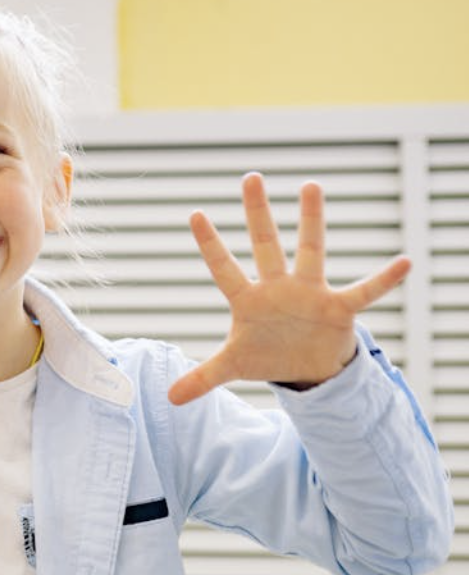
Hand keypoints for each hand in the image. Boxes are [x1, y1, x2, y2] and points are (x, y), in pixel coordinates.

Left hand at [167, 172, 410, 405]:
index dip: (210, 244)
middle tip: (250, 176)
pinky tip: (404, 263)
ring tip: (310, 185)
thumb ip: (204, 377)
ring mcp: (309, 293)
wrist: (308, 368)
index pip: (224, 268)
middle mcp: (278, 287)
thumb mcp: (233, 366)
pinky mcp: (339, 308)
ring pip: (310, 251)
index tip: (194, 214)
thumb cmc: (268, 355)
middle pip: (265, 245)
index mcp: (248, 300)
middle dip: (257, 213)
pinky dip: (384, 280)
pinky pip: (365, 292)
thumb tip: (170, 398)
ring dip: (311, 221)